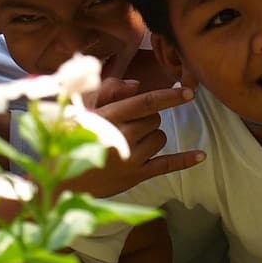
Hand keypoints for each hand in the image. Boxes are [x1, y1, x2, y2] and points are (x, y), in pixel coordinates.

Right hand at [78, 83, 204, 197]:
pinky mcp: (135, 176)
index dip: (170, 96)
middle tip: (127, 124)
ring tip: (128, 141)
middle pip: (155, 120)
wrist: (60, 175)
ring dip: (151, 135)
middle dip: (147, 118)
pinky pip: (166, 165)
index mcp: (110, 117)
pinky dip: (185, 160)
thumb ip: (109, 90)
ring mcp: (131, 158)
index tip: (188, 92)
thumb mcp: (83, 107)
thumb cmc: (71, 136)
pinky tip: (202, 156)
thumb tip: (137, 85)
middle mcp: (123, 137)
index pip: (147, 102)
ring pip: (159, 138)